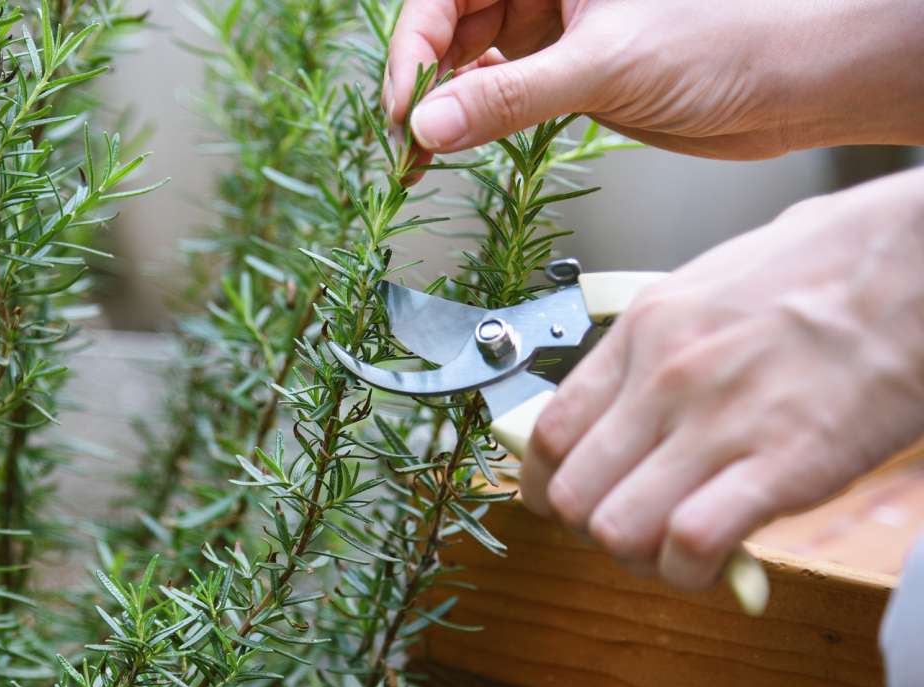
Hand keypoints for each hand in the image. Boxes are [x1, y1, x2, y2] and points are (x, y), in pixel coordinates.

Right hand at [385, 0, 923, 158]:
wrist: (789, 86)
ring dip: (444, 104)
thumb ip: (509, 98)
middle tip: (409, 138)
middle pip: (450, 23)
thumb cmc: (724, 41)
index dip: (415, 45)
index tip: (407, 105)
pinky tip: (462, 141)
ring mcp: (554, 27)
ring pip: (472, 58)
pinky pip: (502, 88)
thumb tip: (430, 125)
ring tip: (424, 152)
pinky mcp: (568, 69)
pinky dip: (477, 117)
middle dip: (423, 79)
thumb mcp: (603, 66)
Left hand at [519, 167, 923, 589]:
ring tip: (673, 545)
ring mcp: (719, 422)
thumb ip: (652, 348)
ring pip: (618, 529)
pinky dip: (691, 569)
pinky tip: (713, 559)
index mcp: (642, 331)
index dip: (545, 485)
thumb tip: (618, 402)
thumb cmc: (820, 268)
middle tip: (629, 524)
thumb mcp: (705, 286)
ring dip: (639, 555)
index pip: (548, 434)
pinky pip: (692, 543)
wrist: (917, 261)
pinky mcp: (783, 465)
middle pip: (574, 495)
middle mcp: (665, 378)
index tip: (562, 501)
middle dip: (591, 527)